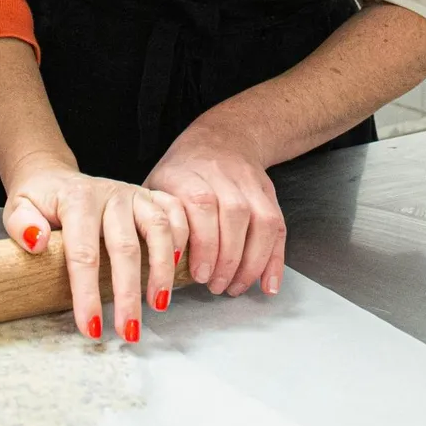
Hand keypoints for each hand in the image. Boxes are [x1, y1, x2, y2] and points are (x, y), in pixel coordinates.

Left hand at [3, 155, 187, 342]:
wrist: (54, 177)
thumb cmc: (39, 200)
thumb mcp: (18, 207)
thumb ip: (21, 223)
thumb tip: (36, 242)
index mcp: (77, 200)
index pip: (84, 253)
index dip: (88, 293)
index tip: (91, 327)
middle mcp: (110, 194)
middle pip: (125, 247)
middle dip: (129, 294)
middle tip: (128, 331)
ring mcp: (134, 194)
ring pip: (159, 228)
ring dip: (162, 269)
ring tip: (158, 305)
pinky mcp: (150, 196)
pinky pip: (176, 212)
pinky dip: (183, 238)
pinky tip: (180, 266)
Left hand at [146, 115, 285, 297]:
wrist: (222, 138)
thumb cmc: (183, 171)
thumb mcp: (158, 184)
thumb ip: (154, 219)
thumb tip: (147, 263)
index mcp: (188, 173)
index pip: (200, 204)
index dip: (203, 243)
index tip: (198, 274)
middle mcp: (222, 175)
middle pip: (234, 215)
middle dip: (228, 259)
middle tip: (216, 286)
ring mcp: (249, 183)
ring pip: (261, 221)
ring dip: (251, 262)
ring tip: (235, 287)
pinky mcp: (269, 193)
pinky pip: (278, 227)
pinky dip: (275, 259)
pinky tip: (267, 284)